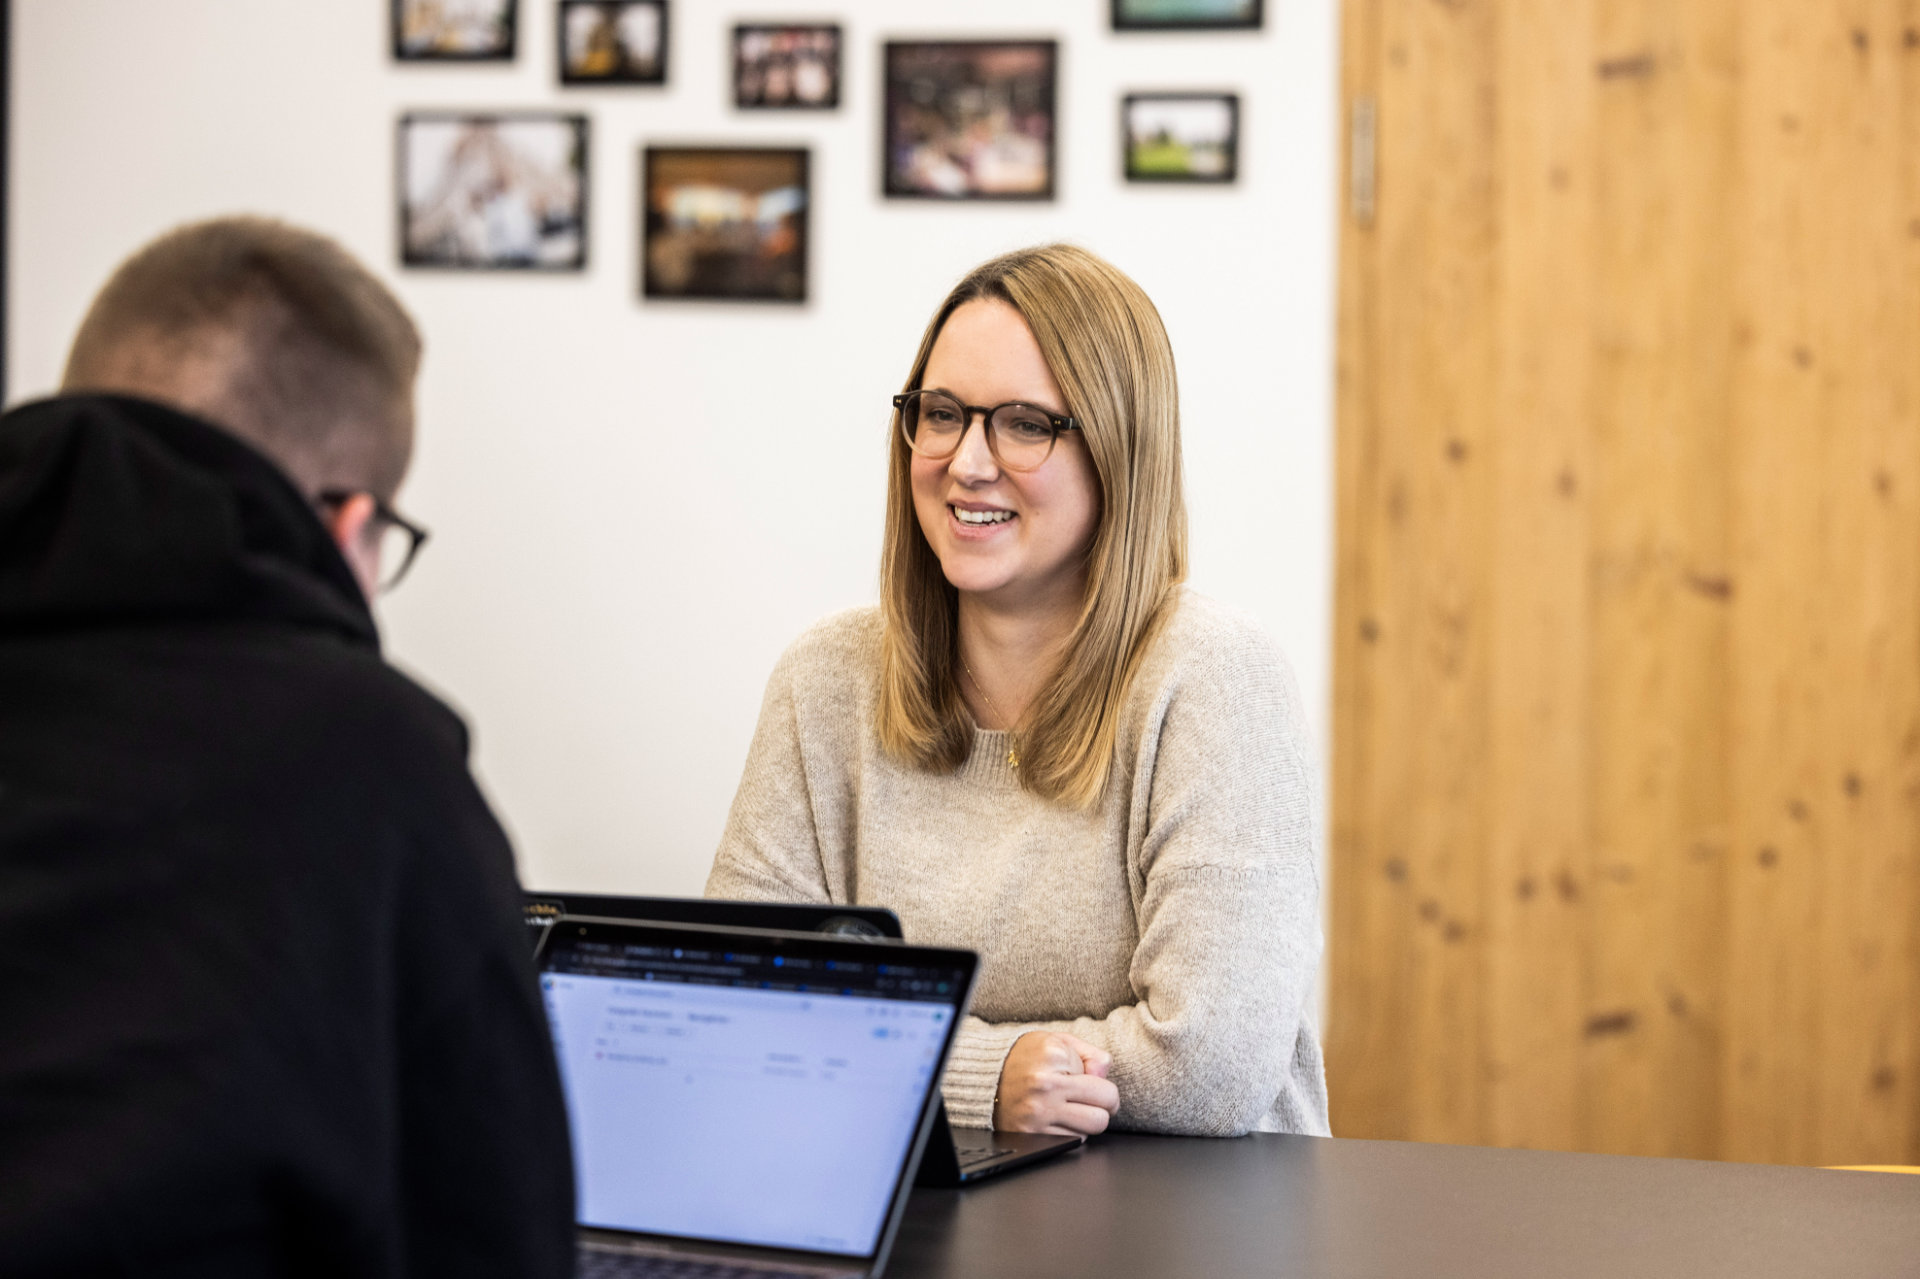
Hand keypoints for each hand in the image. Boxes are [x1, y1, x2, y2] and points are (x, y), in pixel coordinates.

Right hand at [993, 1032, 1118, 1135]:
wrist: (988, 1075)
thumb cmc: (1028, 1058)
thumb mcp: (1061, 1042)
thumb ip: (1091, 1055)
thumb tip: (1105, 1075)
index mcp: (1054, 1059)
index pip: (1106, 1092)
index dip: (1105, 1091)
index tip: (1095, 1088)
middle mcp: (1044, 1089)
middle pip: (1100, 1119)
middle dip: (1099, 1111)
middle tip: (1088, 1102)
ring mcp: (1035, 1116)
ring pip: (1086, 1135)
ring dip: (1081, 1123)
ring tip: (1065, 1107)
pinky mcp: (1029, 1136)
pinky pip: (1067, 1143)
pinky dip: (1066, 1133)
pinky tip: (1054, 1118)